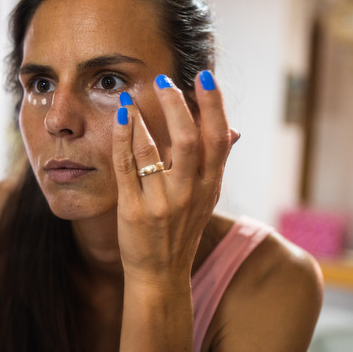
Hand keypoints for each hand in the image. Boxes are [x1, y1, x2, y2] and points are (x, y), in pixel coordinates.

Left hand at [112, 70, 230, 280]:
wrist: (160, 274)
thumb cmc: (181, 229)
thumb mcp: (206, 198)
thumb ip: (214, 163)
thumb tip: (232, 129)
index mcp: (210, 185)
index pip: (218, 139)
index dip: (213, 105)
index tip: (203, 77)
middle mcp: (189, 193)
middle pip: (189, 140)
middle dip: (176, 105)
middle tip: (163, 80)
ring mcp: (161, 202)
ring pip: (153, 151)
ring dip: (143, 118)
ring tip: (132, 95)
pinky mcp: (133, 209)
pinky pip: (126, 166)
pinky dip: (123, 138)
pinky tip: (120, 118)